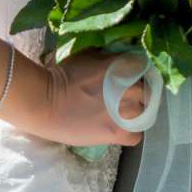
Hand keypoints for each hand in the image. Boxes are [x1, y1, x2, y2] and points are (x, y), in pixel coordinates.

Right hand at [24, 51, 150, 147]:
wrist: (45, 101)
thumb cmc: (63, 75)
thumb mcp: (90, 55)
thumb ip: (110, 57)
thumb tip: (119, 61)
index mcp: (127, 66)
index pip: (145, 70)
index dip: (136, 76)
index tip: (126, 80)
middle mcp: (133, 87)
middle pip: (146, 92)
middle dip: (134, 94)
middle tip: (119, 98)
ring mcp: (128, 112)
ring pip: (143, 114)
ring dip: (132, 114)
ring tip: (116, 115)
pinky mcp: (119, 132)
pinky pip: (136, 136)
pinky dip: (129, 133)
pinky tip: (117, 129)